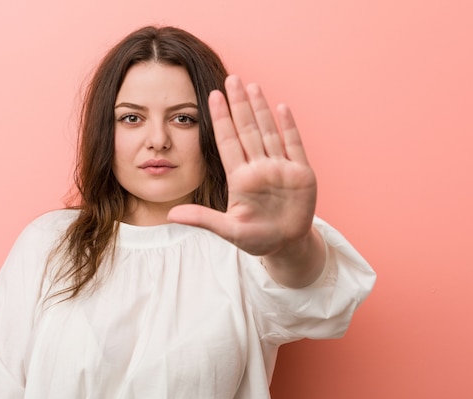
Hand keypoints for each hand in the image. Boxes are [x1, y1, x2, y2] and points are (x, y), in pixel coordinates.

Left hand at [168, 75, 316, 255]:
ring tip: (252, 86)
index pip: (228, 142)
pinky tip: (281, 108)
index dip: (221, 119)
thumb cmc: (257, 238)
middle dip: (239, 105)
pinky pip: (294, 145)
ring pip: (269, 132)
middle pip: (247, 130)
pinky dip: (289, 127)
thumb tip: (170, 215)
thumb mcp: (228, 230)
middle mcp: (259, 167)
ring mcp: (280, 168)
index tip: (211, 96)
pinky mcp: (301, 173)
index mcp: (241, 178)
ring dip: (261, 109)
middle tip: (231, 79)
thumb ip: (202, 219)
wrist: (287, 245)